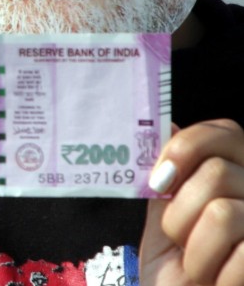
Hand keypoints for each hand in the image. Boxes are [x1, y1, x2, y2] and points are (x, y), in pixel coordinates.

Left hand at [140, 120, 243, 284]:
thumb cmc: (177, 275)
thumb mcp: (165, 219)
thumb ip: (167, 178)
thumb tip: (166, 125)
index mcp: (239, 177)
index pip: (226, 132)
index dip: (187, 147)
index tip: (159, 180)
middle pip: (217, 172)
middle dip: (181, 214)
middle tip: (182, 242)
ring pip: (223, 212)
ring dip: (195, 250)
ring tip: (199, 268)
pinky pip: (242, 252)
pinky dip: (214, 273)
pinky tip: (219, 283)